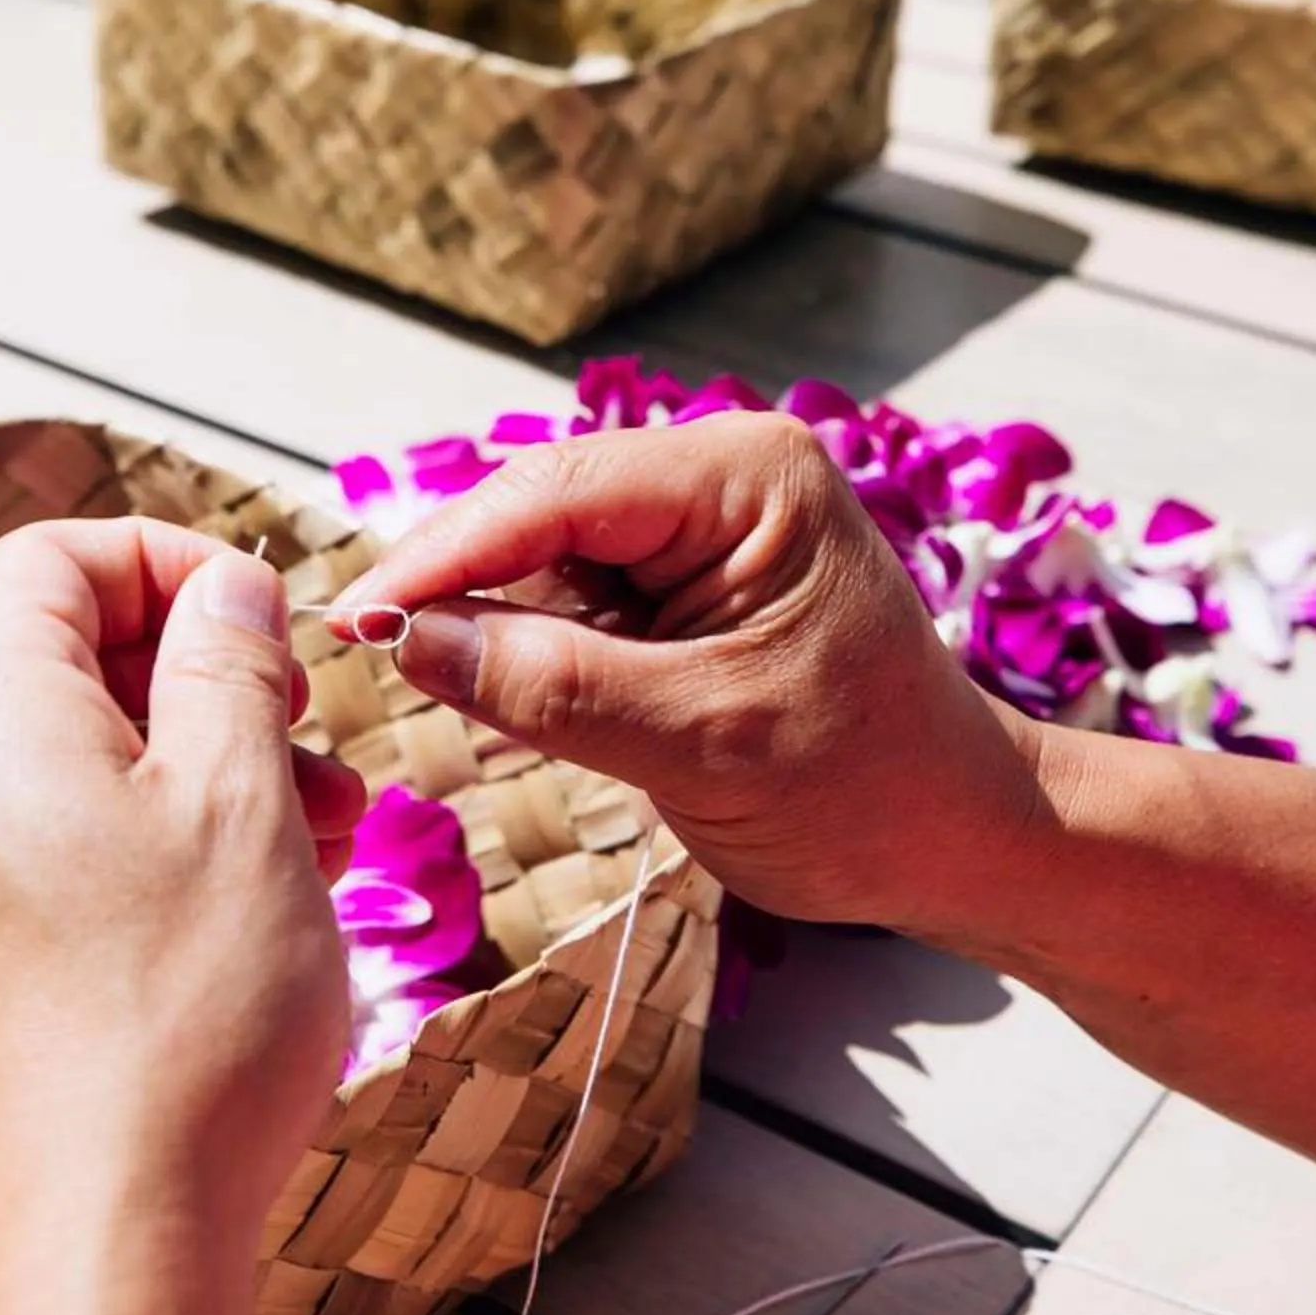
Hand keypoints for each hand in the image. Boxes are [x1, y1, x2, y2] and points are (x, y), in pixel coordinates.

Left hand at [0, 520, 362, 1314]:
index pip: (49, 557)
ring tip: (321, 835)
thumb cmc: (171, 1036)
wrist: (96, 1251)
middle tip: (307, 735)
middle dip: (204, 673)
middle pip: (66, 656)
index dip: (168, 561)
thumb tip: (222, 589)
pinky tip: (255, 911)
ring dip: (207, 768)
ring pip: (84, 762)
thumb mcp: (241, 802)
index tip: (263, 618)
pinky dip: (167, 848)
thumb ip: (230, 666)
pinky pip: (71, 853)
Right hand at [332, 413, 1044, 937]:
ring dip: (492, 623)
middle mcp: (722, 475)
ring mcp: (706, 526)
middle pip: (539, 510)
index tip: (352, 621)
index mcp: (747, 476)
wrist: (963, 839)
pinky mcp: (690, 582)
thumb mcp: (701, 741)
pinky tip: (501, 698)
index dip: (444, 556)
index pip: (554, 490)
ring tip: (433, 689)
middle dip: (458, 584)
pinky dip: (533, 648)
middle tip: (363, 658)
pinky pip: (578, 598)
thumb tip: (411, 642)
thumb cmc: (867, 789)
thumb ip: (554, 686)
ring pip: (547, 556)